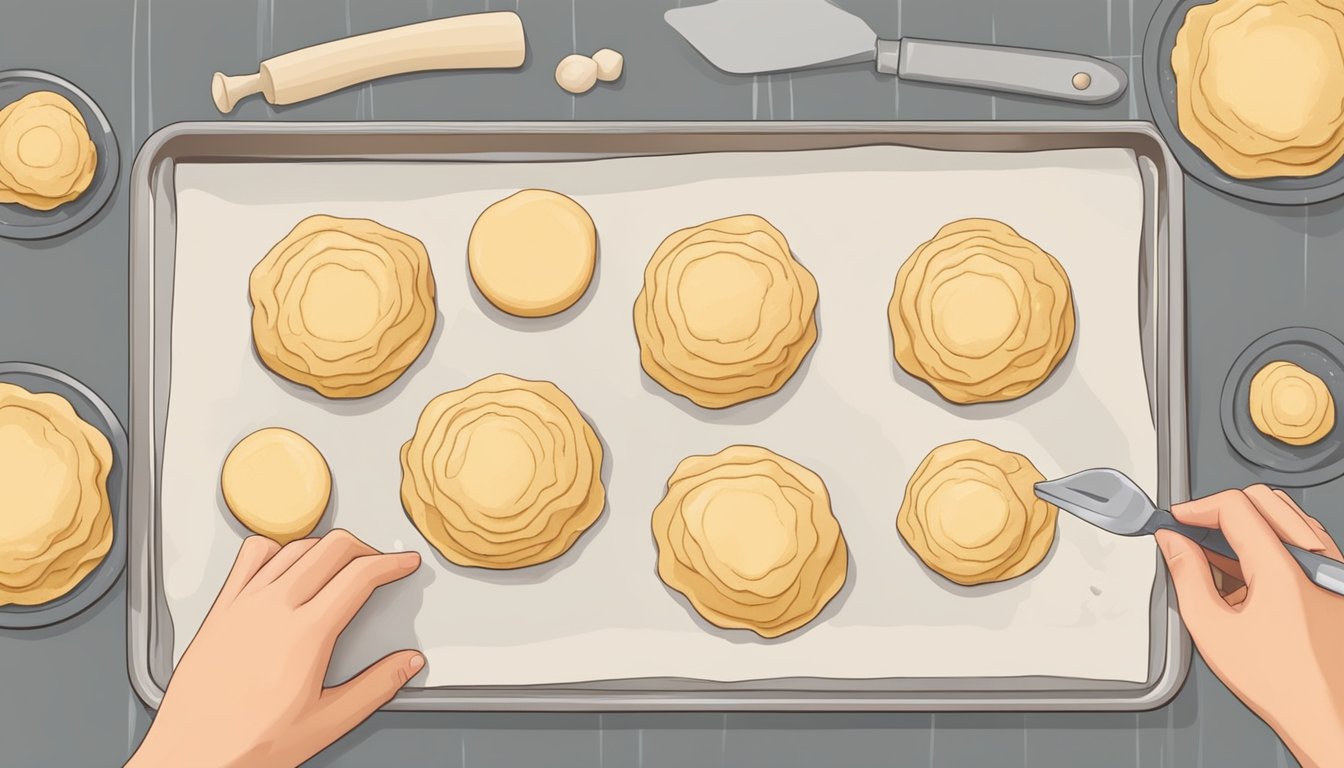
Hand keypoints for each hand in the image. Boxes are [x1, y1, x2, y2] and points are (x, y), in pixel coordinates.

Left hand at [127, 530, 422, 767]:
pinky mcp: (221, 608)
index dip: (392, 563)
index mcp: (306, 633)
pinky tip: (286, 562)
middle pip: (332, 548)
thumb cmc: (250, 744)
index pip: (360, 575)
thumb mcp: (328, 723)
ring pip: (296, 547)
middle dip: (365, 549)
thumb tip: (407, 663)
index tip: (403, 563)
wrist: (192, 755)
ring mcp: (244, 603)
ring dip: (326, 546)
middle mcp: (274, 608)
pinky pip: (251, 556)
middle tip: (378, 564)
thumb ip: (376, 687)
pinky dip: (277, 548)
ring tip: (340, 563)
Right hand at [1156, 485, 1343, 767]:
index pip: (1236, 506)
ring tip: (1218, 555)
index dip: (1197, 507)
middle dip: (1221, 508)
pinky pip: (1303, 541)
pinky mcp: (1335, 582)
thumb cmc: (1283, 684)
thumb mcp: (1213, 630)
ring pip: (1287, 517)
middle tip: (1191, 530)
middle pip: (1265, 500)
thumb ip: (1187, 576)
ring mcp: (1330, 570)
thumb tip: (1172, 543)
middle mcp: (1315, 562)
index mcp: (1284, 569)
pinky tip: (1249, 572)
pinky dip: (1271, 543)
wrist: (1327, 714)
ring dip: (1248, 524)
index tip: (1176, 520)